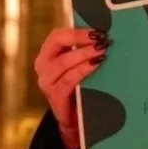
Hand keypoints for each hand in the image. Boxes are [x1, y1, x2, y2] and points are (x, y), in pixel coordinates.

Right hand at [34, 26, 108, 148]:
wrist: (75, 119)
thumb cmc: (80, 87)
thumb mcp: (79, 66)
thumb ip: (85, 51)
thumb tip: (105, 36)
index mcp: (48, 53)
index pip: (58, 35)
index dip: (77, 30)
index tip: (97, 29)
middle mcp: (43, 64)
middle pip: (57, 42)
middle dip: (79, 38)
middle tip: (100, 38)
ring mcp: (46, 81)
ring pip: (64, 61)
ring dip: (84, 54)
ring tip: (101, 51)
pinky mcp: (54, 95)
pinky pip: (69, 79)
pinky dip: (83, 70)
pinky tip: (95, 65)